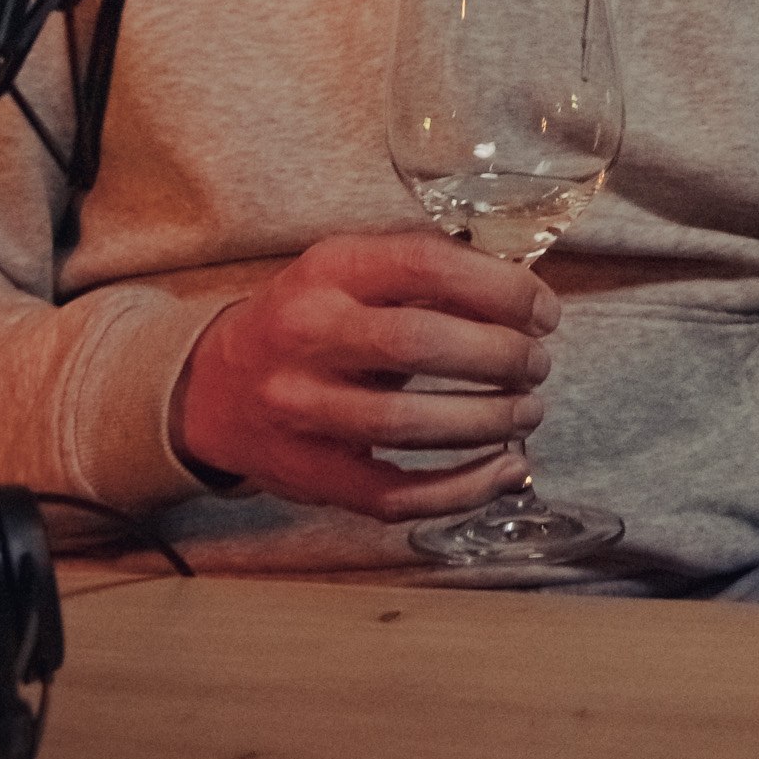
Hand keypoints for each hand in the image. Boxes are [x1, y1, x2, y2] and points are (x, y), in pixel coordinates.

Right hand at [168, 231, 558, 519]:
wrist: (215, 388)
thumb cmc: (309, 321)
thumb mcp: (353, 274)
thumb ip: (427, 275)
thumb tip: (524, 292)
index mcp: (327, 271)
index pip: (424, 264)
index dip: (499, 288)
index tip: (543, 309)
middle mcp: (306, 335)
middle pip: (418, 345)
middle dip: (499, 356)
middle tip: (536, 364)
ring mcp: (301, 411)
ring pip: (407, 426)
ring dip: (487, 421)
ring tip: (527, 411)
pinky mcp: (311, 474)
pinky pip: (395, 494)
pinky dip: (462, 488)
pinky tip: (504, 470)